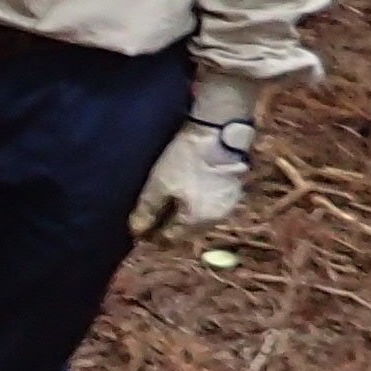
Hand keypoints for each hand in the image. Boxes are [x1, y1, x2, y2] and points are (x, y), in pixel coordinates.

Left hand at [131, 71, 265, 241]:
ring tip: (166, 206)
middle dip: (167, 228)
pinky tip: (187, 194)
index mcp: (197, 222)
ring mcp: (228, 205)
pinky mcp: (233, 189)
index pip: (170, 239)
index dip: (152, 237)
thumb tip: (136, 230)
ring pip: (199, 219)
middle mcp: (216, 220)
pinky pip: (210, 206)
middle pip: (186, 232)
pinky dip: (196, 204)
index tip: (137, 230)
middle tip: (149, 219)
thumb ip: (147, 210)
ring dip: (182, 217)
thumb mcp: (160, 184)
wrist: (220, 131)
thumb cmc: (187, 159)